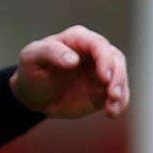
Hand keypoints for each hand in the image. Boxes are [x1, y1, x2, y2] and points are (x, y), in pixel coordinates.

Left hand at [11, 26, 129, 118]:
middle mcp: (94, 51)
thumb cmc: (32, 70)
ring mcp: (101, 70)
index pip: (97, 45)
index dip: (104, 60)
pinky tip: (111, 113)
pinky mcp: (104, 88)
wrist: (33, 94)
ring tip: (111, 108)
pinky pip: (119, 94)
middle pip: (115, 59)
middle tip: (112, 94)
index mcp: (77, 39)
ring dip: (120, 92)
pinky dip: (119, 103)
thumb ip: (51, 53)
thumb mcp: (32, 58)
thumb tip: (74, 59)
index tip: (104, 77)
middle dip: (117, 77)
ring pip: (120, 76)